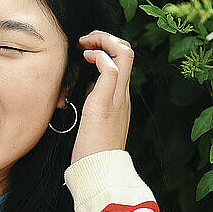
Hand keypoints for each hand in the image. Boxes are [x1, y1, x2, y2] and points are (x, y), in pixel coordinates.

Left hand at [70, 30, 132, 164]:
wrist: (99, 174)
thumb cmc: (92, 152)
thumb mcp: (94, 121)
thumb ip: (94, 102)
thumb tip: (86, 87)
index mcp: (120, 100)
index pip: (123, 64)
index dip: (107, 49)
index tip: (87, 51)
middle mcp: (122, 95)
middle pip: (128, 52)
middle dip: (107, 37)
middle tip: (86, 39)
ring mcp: (117, 98)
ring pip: (124, 53)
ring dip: (103, 40)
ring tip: (84, 43)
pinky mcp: (105, 103)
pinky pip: (110, 68)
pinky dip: (98, 56)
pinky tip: (84, 58)